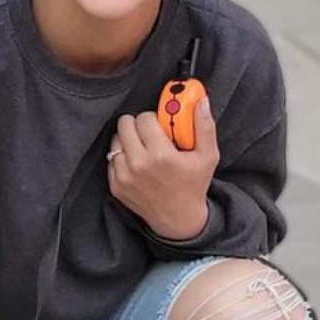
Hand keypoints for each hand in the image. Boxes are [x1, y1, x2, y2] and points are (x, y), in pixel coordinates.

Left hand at [108, 97, 218, 242]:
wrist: (178, 219)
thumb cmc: (194, 185)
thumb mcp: (208, 156)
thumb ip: (204, 126)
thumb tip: (200, 101)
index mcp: (161, 155)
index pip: (144, 118)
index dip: (153, 119)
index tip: (160, 127)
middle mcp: (139, 165)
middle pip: (125, 124)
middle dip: (138, 125)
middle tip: (150, 134)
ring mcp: (124, 177)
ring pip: (115, 139)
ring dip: (128, 139)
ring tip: (143, 148)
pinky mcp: (115, 185)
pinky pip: (111, 158)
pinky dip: (122, 156)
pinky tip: (137, 163)